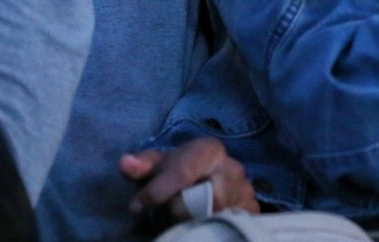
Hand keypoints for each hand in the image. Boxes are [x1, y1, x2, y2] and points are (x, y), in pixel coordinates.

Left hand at [120, 139, 257, 225]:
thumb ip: (143, 165)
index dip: (158, 191)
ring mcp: (246, 191)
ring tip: (183, 220)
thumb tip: (125, 163)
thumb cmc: (181, 170)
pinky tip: (200, 227)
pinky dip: (213, 228)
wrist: (209, 178)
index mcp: (210, 150)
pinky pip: (233, 224)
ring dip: (197, 221)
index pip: (184, 172)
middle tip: (166, 214)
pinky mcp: (252, 211)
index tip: (136, 207)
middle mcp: (233, 168)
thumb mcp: (160, 165)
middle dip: (182, 208)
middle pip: (208, 196)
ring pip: (221, 214)